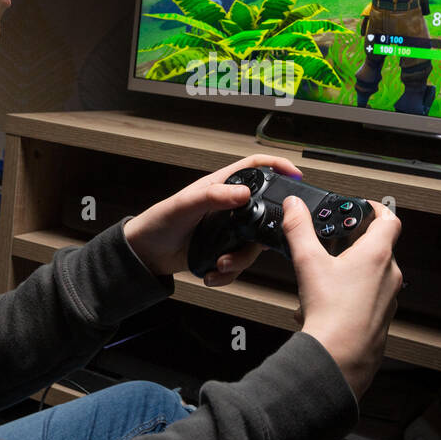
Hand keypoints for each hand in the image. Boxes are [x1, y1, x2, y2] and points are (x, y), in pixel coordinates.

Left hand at [123, 154, 302, 280]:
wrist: (145, 255)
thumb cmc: (158, 222)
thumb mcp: (183, 205)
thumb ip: (212, 196)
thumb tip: (242, 193)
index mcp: (220, 187)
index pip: (255, 168)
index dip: (277, 166)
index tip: (295, 175)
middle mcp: (228, 207)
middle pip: (263, 212)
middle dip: (263, 232)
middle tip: (258, 243)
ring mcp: (228, 230)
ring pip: (253, 244)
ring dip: (240, 260)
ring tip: (221, 265)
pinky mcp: (224, 250)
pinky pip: (239, 263)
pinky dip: (229, 273)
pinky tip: (213, 273)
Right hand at [282, 197, 402, 401]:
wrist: (340, 358)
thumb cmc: (332, 314)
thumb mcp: (308, 263)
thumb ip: (299, 229)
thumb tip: (295, 207)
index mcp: (378, 255)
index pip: (390, 219)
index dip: (378, 209)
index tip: (364, 207)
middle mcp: (389, 275)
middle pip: (379, 247)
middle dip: (355, 243)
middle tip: (335, 244)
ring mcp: (389, 298)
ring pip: (373, 274)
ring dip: (351, 270)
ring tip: (324, 279)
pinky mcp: (382, 317)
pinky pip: (368, 298)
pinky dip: (351, 295)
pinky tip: (326, 305)